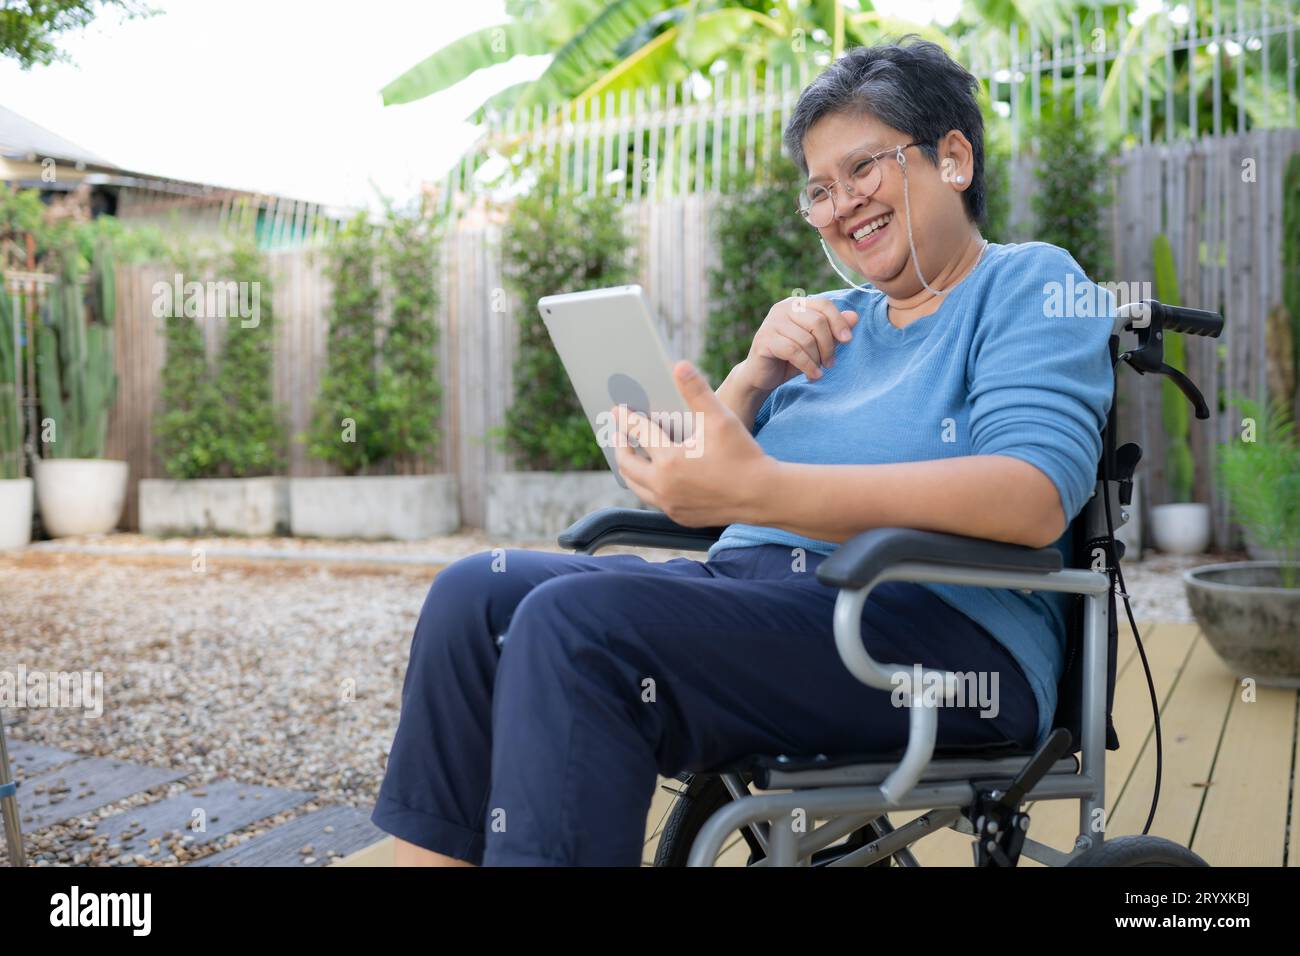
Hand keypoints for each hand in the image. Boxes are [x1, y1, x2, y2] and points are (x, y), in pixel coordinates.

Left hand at [612, 360, 775, 526]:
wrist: (763, 495)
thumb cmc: (743, 454)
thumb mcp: (720, 419)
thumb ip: (697, 392)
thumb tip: (679, 366)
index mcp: (669, 460)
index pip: (638, 433)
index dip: (625, 418)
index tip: (616, 410)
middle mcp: (664, 486)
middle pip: (627, 464)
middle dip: (620, 445)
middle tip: (618, 433)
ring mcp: (670, 504)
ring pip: (636, 486)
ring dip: (630, 468)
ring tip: (629, 454)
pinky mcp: (679, 516)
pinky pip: (653, 499)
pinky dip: (647, 485)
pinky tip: (653, 475)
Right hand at [735, 296, 857, 393]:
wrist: (762, 376)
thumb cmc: (791, 358)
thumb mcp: (816, 344)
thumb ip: (833, 330)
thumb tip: (854, 316)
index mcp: (796, 304)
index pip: (824, 305)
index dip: (839, 322)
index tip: (848, 341)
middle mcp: (782, 308)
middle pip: (817, 321)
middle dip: (828, 345)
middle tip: (830, 363)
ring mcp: (771, 323)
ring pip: (806, 339)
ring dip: (817, 359)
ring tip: (818, 371)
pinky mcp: (764, 340)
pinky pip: (793, 351)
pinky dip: (807, 365)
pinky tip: (813, 376)